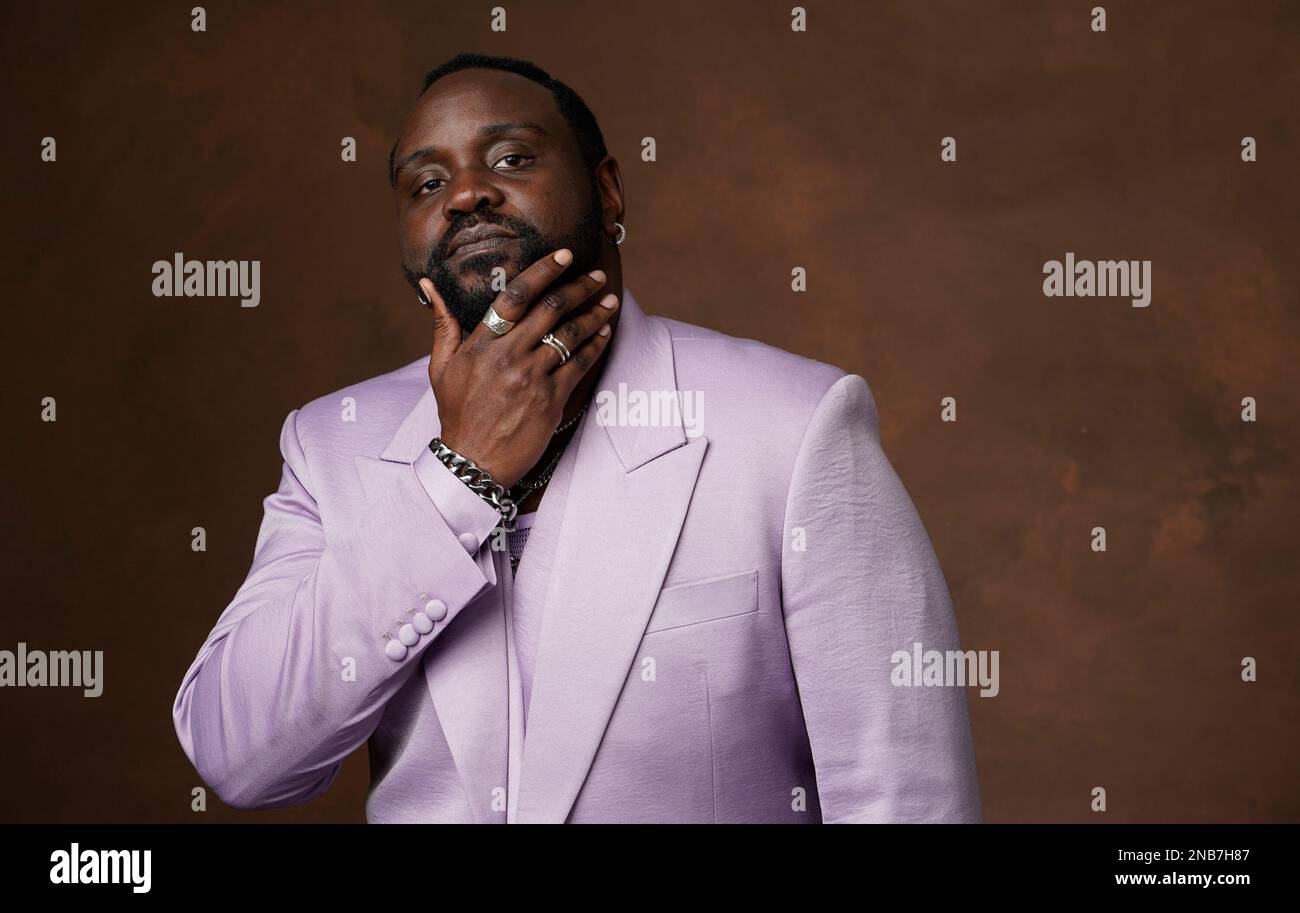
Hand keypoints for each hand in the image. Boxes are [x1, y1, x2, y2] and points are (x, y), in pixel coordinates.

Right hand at [421, 249, 617, 489]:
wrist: (474, 461)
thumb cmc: (457, 413)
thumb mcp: (441, 368)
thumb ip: (443, 324)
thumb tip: (430, 285)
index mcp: (482, 343)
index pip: (516, 295)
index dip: (543, 271)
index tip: (565, 256)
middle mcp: (509, 356)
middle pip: (550, 309)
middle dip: (578, 287)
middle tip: (595, 275)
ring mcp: (532, 377)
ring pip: (570, 334)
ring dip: (594, 313)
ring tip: (610, 299)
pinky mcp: (551, 399)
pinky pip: (579, 364)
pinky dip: (595, 344)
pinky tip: (604, 331)